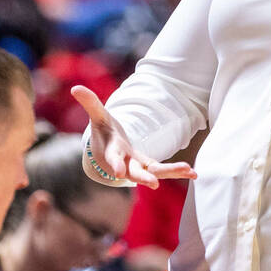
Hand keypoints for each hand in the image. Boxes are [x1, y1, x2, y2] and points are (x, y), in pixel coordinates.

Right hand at [72, 85, 196, 188]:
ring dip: (170, 172)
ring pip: (154, 172)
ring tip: (189, 171)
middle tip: (153, 184)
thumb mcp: (98, 118)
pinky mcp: (150, 167)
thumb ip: (91, 104)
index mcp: (112, 152)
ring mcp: (139, 167)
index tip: (118, 173)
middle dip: (143, 177)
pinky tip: (194, 173)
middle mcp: (126, 163)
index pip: (113, 159)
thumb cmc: (104, 134)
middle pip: (134, 172)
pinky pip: (164, 171)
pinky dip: (178, 171)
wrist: (108, 153)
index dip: (115, 165)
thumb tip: (75, 87)